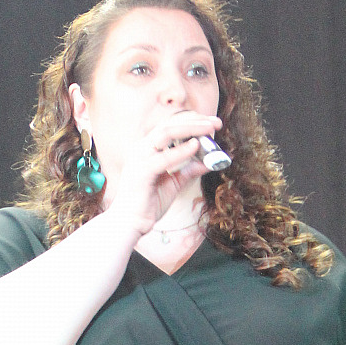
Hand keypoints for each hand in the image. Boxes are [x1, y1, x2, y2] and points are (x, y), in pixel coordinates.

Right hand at [106, 111, 221, 236]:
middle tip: (216, 123)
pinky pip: (164, 158)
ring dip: (190, 128)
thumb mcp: (174, 184)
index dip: (192, 121)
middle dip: (195, 120)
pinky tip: (196, 146)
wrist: (129, 223)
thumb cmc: (148, 204)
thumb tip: (208, 162)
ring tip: (209, 129)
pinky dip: (181, 151)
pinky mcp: (142, 172)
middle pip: (170, 124)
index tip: (212, 123)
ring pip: (166, 133)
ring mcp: (140, 157)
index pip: (171, 126)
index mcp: (147, 149)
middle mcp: (142, 148)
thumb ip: (188, 171)